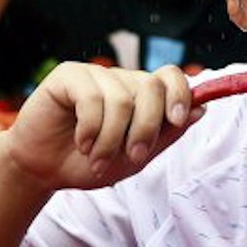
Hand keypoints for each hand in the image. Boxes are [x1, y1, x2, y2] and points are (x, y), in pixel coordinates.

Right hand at [0, 62, 201, 190]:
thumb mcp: (136, 157)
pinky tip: (81, 142)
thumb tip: (201, 110)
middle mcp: (121, 80)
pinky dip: (90, 128)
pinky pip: (92, 97)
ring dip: (112, 139)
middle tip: (133, 155)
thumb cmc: (90, 163)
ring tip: (97, 159)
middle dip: (146, 127)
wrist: (45, 171)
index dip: (180, 94)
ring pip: (122, 99)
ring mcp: (95, 75)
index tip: (177, 120)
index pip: (171, 77)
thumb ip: (167, 134)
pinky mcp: (69, 76)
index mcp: (142, 96)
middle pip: (152, 87)